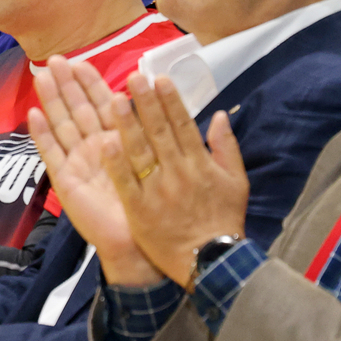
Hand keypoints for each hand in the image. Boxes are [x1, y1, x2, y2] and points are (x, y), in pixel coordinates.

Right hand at [28, 57, 159, 284]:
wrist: (140, 244)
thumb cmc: (154, 207)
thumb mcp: (164, 163)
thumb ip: (159, 132)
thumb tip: (161, 106)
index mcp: (119, 142)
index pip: (103, 104)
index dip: (92, 82)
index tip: (83, 59)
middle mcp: (96, 149)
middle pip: (78, 110)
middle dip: (67, 84)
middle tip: (55, 59)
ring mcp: (78, 163)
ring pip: (63, 124)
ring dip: (52, 100)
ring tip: (42, 76)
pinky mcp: (66, 181)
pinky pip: (52, 154)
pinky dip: (42, 134)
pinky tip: (34, 114)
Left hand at [96, 67, 249, 286]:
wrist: (212, 262)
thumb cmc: (223, 221)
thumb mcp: (237, 182)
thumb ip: (227, 147)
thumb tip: (219, 115)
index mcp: (200, 164)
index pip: (183, 125)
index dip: (170, 100)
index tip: (159, 77)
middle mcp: (179, 173)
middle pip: (159, 132)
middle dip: (146, 102)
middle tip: (133, 77)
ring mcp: (158, 191)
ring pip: (140, 152)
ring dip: (127, 125)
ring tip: (115, 99)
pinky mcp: (141, 210)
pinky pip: (126, 183)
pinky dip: (116, 164)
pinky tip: (104, 143)